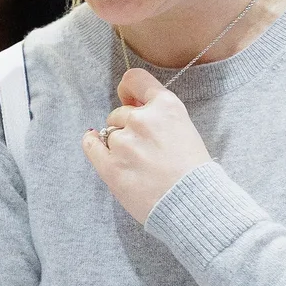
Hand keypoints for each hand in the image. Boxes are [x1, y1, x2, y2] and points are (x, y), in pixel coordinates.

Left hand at [82, 69, 213, 223]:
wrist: (193, 205)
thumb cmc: (193, 172)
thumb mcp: (185, 130)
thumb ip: (160, 117)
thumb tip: (134, 108)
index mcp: (167, 107)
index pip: (135, 80)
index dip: (128, 90)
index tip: (129, 100)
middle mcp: (143, 120)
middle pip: (120, 113)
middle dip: (127, 126)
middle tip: (143, 148)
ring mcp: (124, 143)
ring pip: (109, 133)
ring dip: (118, 144)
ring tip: (138, 164)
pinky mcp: (110, 166)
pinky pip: (91, 145)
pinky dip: (92, 143)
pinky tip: (96, 144)